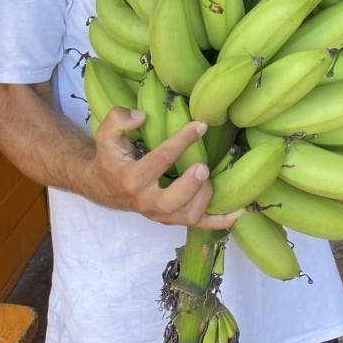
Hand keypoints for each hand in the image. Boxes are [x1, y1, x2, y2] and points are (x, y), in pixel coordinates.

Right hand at [91, 107, 242, 229]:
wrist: (104, 187)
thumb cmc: (111, 159)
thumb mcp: (105, 135)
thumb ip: (117, 120)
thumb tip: (141, 116)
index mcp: (131, 179)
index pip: (159, 160)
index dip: (182, 141)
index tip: (200, 125)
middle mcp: (146, 201)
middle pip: (171, 202)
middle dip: (190, 186)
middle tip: (203, 167)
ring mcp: (161, 215)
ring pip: (187, 217)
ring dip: (204, 198)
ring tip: (210, 177)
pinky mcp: (172, 220)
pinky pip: (200, 225)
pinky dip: (221, 220)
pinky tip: (239, 210)